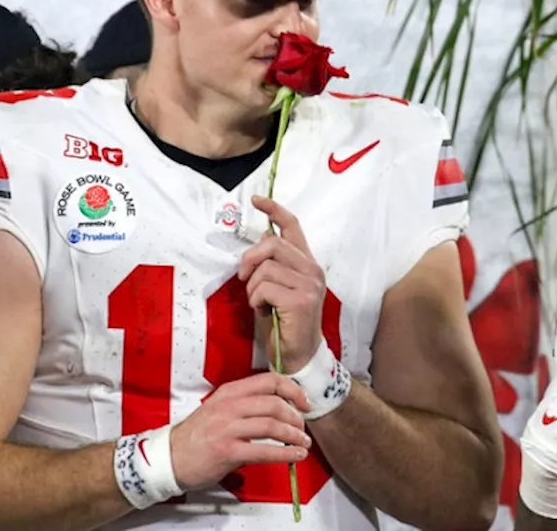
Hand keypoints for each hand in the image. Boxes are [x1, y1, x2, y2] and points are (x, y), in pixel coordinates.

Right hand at [169, 371, 312, 490]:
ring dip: (294, 435)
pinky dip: (286, 453)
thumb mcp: (219, 409)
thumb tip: (279, 410)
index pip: (269, 380)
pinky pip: (264, 450)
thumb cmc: (197, 436)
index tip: (304, 402)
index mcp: (229, 392)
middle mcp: (229, 406)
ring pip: (272, 424)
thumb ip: (245, 406)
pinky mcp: (227, 450)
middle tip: (303, 427)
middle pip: (275, 402)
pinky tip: (295, 455)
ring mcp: (227, 428)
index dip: (293, 390)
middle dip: (296, 416)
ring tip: (303, 442)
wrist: (170, 457)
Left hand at [238, 195, 325, 374]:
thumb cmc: (284, 321)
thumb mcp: (278, 287)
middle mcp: (312, 270)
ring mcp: (309, 284)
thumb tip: (254, 247)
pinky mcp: (301, 300)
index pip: (293, 226)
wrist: (298, 355)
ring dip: (253, 287)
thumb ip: (273, 265)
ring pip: (265, 268)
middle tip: (243, 277)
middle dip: (250, 259)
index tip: (256, 200)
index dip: (274, 210)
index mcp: (307, 263)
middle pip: (272, 244)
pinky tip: (263, 311)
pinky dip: (256, 300)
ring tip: (260, 302)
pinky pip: (264, 287)